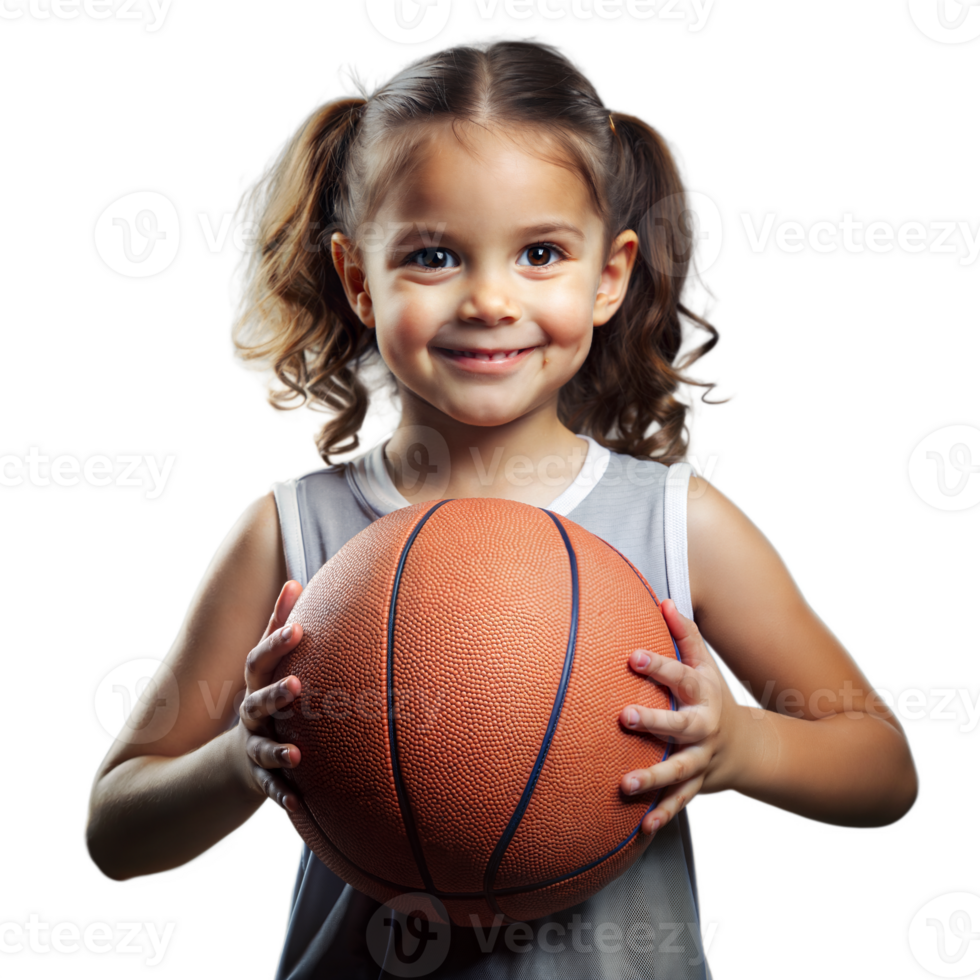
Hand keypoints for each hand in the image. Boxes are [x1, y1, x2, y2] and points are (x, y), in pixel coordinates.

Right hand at [236, 580, 304, 812]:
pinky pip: (271, 789)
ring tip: (296, 754)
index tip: (299, 627)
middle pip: (257, 701)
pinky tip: (300, 803)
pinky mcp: (261, 777)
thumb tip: (295, 581)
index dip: (276, 643)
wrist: (234, 757)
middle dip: (275, 693)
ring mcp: (253, 746)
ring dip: (278, 750)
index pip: (260, 660)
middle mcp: (250, 714)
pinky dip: (284, 795)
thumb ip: (280, 627)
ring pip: (262, 747)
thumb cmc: (264, 697)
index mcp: (255, 684)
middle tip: (297, 685)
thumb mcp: (267, 666)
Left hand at [619, 598, 737, 835]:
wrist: (752, 748)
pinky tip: (641, 827)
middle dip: (653, 722)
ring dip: (652, 778)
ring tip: (625, 784)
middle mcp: (704, 727)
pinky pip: (680, 801)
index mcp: (703, 694)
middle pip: (679, 724)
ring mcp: (702, 758)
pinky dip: (662, 814)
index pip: (681, 676)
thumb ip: (685, 634)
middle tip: (623, 716)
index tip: (632, 657)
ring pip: (678, 770)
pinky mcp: (697, 785)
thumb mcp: (705, 666)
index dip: (658, 666)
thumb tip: (663, 599)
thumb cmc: (714, 697)